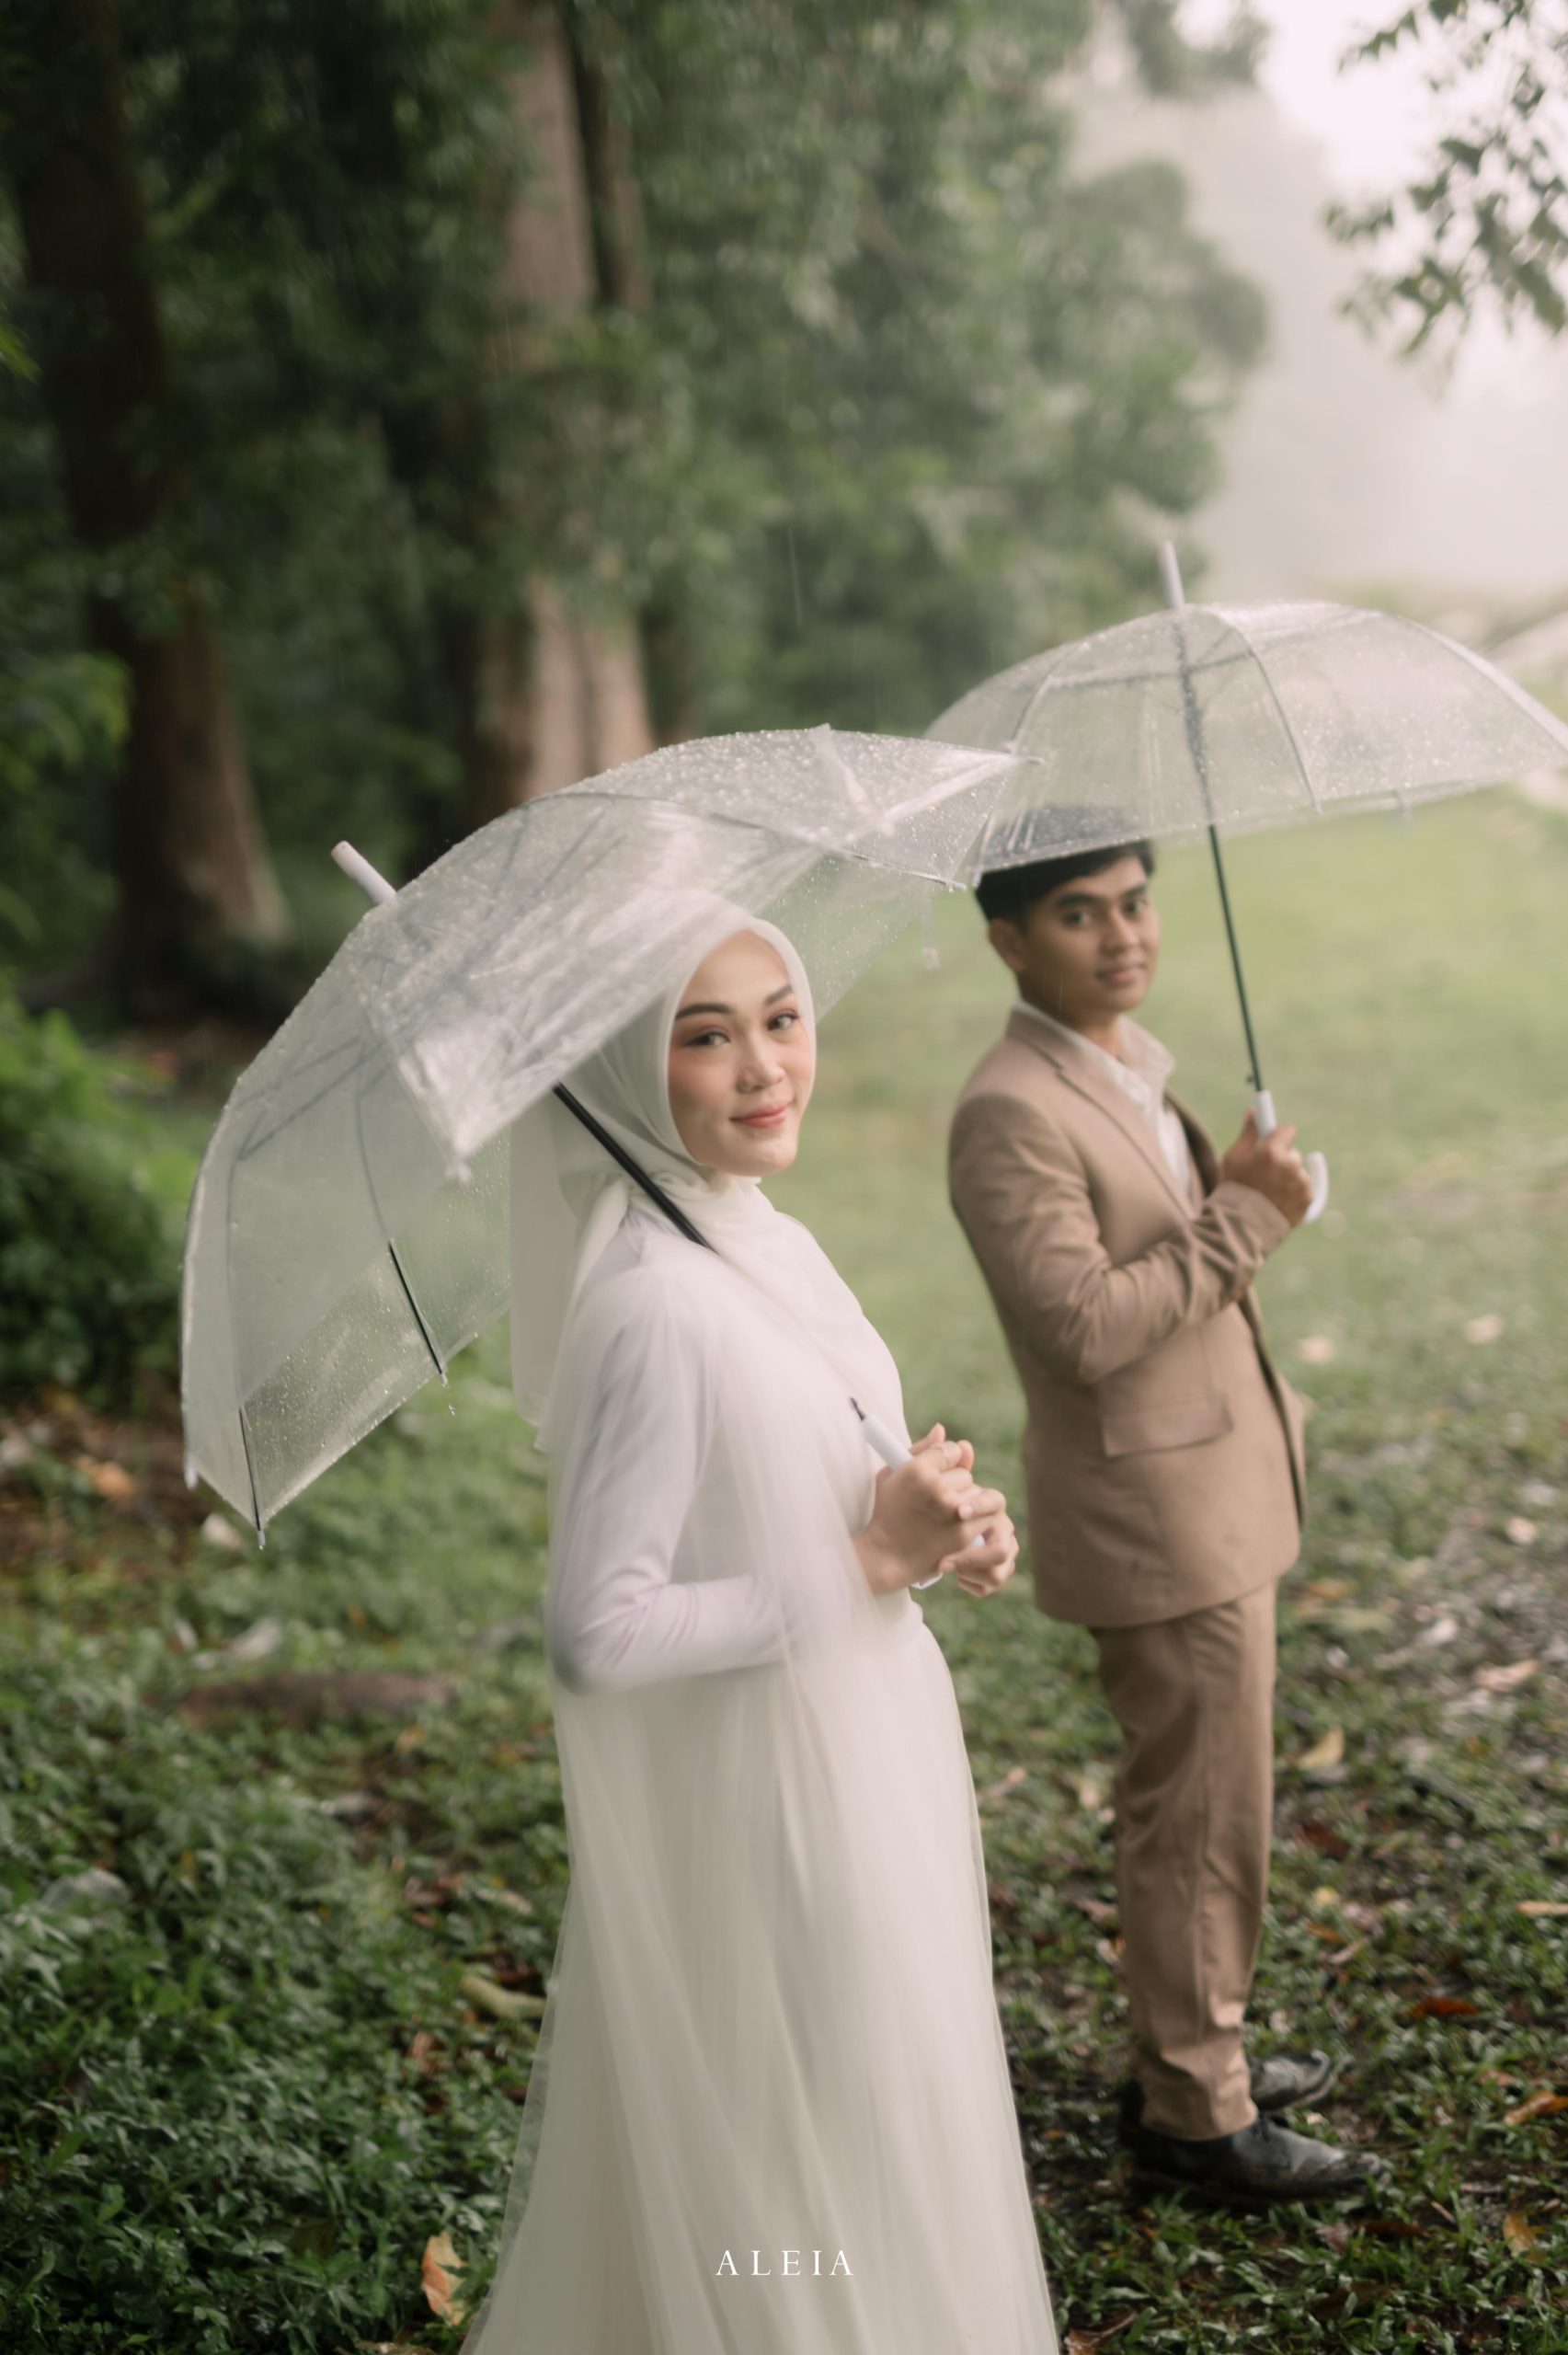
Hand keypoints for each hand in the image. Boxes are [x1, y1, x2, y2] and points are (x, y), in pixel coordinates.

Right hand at [853, 1423, 1007, 1596]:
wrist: (886, 1557)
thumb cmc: (886, 1513)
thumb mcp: (891, 1475)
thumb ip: (918, 1450)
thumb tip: (941, 1430)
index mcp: (917, 1470)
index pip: (951, 1449)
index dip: (945, 1461)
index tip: (935, 1472)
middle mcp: (937, 1488)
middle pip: (964, 1472)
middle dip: (953, 1482)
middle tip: (935, 1498)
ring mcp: (953, 1510)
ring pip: (976, 1491)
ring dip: (965, 1499)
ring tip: (944, 1513)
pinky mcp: (964, 1531)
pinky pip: (983, 1513)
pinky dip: (974, 1517)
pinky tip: (956, 1523)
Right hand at [1220, 1108, 1313, 1227]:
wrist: (1243, 1225)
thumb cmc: (1235, 1188)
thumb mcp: (1235, 1157)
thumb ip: (1249, 1133)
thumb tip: (1253, 1111)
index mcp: (1272, 1151)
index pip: (1287, 1129)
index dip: (1279, 1135)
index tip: (1272, 1141)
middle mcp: (1291, 1164)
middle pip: (1292, 1153)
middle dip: (1281, 1160)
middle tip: (1265, 1174)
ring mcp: (1301, 1182)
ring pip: (1298, 1172)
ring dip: (1288, 1177)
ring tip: (1270, 1192)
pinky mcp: (1308, 1198)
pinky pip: (1304, 1188)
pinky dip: (1294, 1193)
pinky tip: (1278, 1200)